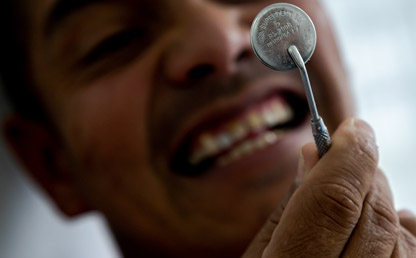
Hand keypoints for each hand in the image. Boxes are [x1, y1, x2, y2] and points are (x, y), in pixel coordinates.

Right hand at [242, 119, 415, 256]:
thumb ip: (287, 208)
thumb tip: (312, 154)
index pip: (334, 202)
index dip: (347, 157)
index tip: (352, 128)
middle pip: (370, 212)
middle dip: (363, 171)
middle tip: (347, 152)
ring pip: (397, 233)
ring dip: (379, 200)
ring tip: (354, 193)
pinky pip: (413, 255)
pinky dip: (402, 231)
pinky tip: (381, 226)